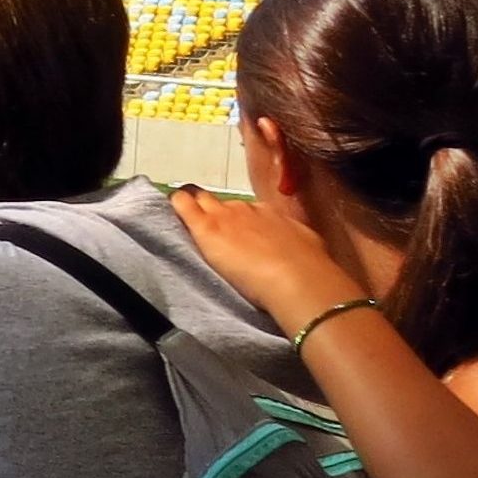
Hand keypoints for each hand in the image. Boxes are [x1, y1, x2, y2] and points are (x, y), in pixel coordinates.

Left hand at [168, 184, 369, 335]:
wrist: (296, 275)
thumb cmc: (307, 266)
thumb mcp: (305, 247)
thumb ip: (293, 244)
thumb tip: (296, 249)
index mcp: (272, 215)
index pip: (249, 212)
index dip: (239, 221)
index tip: (236, 232)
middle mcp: (248, 210)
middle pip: (224, 205)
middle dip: (216, 213)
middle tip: (211, 228)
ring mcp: (225, 217)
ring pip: (203, 202)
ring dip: (196, 209)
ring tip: (186, 217)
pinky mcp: (207, 228)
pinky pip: (184, 205)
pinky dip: (177, 204)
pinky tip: (169, 205)